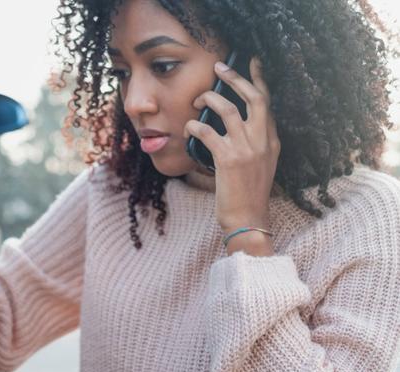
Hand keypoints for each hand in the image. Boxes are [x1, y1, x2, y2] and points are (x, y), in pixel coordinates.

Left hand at [183, 58, 279, 238]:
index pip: (268, 103)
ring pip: (229, 110)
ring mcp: (247, 149)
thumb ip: (254, 143)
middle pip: (254, 98)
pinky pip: (208, 132)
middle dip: (236, 78)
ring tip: (197, 99)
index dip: (259, 80)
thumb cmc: (249, 194)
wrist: (248, 219)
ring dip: (210, 99)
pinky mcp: (228, 159)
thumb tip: (234, 122)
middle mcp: (263, 141)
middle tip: (219, 67)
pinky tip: (189, 127)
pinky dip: (195, 125)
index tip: (253, 62)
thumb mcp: (261, 165)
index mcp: (272, 141)